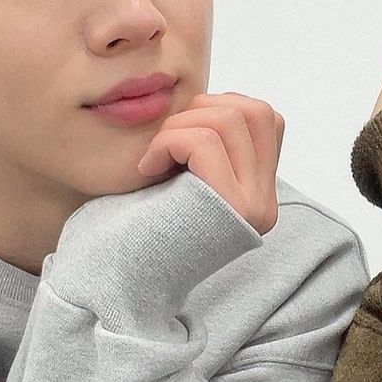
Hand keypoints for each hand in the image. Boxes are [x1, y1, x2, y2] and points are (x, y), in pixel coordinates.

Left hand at [137, 93, 284, 234]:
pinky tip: (148, 169)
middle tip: (164, 143)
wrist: (115, 280)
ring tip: (154, 158)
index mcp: (258, 195)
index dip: (218, 107)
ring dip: (179, 126)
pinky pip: (205, 142)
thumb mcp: (182, 176)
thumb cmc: (134, 226)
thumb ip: (210, 144)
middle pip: (256, 111)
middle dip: (200, 109)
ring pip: (231, 119)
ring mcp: (254, 208)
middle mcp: (265, 205)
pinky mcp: (233, 210)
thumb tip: (212, 100)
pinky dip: (167, 142)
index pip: (266, 118)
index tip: (178, 138)